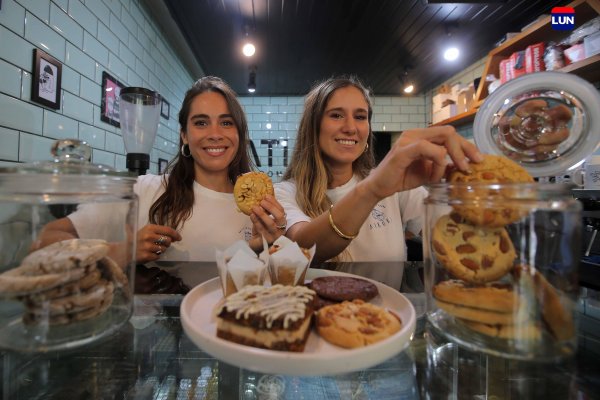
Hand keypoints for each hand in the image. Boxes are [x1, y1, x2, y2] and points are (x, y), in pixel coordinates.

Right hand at [136, 224, 181, 262]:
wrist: (125, 250)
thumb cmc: (138, 239)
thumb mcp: (147, 231)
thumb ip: (160, 232)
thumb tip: (175, 237)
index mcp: (150, 228)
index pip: (168, 230)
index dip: (175, 234)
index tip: (179, 238)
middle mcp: (148, 236)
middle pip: (168, 240)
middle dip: (168, 243)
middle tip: (163, 244)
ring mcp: (147, 246)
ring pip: (164, 249)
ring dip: (161, 250)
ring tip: (153, 249)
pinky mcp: (146, 256)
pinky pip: (158, 256)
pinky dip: (155, 256)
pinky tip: (149, 254)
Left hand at [248, 194, 286, 250]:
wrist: (257, 244)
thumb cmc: (262, 229)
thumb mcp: (264, 218)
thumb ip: (265, 210)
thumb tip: (260, 197)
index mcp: (281, 222)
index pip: (281, 211)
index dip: (274, 202)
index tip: (266, 196)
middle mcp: (280, 229)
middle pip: (279, 217)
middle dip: (270, 208)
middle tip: (261, 202)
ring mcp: (274, 236)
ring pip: (270, 224)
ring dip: (262, 214)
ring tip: (254, 207)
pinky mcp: (266, 241)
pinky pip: (262, 230)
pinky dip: (256, 222)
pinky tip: (252, 215)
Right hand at [362, 126, 482, 199]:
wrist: (379, 187)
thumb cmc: (401, 178)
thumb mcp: (428, 173)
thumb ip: (443, 167)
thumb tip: (461, 167)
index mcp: (421, 136)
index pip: (449, 134)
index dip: (466, 145)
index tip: (477, 160)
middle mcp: (415, 133)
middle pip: (449, 132)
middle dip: (465, 148)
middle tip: (472, 165)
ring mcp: (408, 140)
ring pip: (442, 137)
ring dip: (454, 155)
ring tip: (458, 170)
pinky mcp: (403, 150)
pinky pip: (427, 149)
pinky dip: (437, 162)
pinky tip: (436, 175)